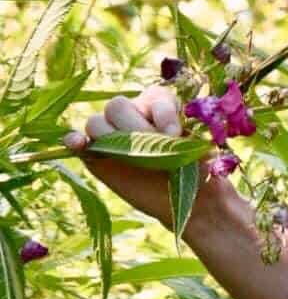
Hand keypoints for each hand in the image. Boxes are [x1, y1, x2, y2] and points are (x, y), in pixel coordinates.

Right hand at [62, 84, 227, 228]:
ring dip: (109, 137)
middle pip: (118, 105)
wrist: (188, 202)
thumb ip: (192, 144)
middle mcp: (135, 115)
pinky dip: (75, 140)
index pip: (154, 97)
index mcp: (162, 106)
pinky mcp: (98, 155)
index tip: (175, 136)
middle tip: (151, 150)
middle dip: (133, 127)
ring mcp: (113, 135)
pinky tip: (78, 145)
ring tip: (129, 156)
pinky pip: (79, 140)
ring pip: (97, 121)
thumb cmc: (199, 173)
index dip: (162, 114)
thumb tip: (188, 143)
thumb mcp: (201, 156)